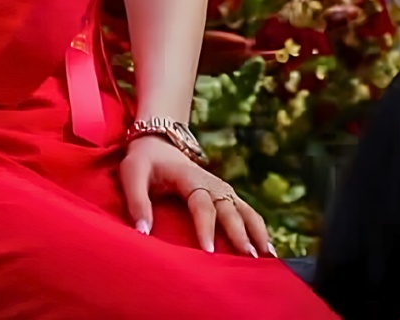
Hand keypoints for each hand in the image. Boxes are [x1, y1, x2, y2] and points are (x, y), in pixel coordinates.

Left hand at [119, 136, 276, 257]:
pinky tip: (268, 249)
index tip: (209, 252)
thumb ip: (136, 201)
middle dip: (239, 232)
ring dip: (256, 230)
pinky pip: (246, 211)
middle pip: (229, 207)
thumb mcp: (132, 173)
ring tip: (268, 256)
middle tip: (248, 257)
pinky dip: (258, 228)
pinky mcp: (225, 195)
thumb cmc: (144, 162)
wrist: (158, 142)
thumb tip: (142, 233)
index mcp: (188, 176)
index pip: (201, 202)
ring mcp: (220, 188)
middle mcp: (210, 182)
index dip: (205, 226)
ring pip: (244, 208)